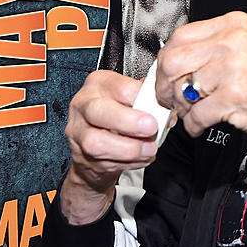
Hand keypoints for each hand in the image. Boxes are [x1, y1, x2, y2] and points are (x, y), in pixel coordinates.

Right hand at [61, 70, 161, 223]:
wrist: (95, 141)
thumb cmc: (116, 112)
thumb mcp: (130, 97)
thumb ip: (148, 97)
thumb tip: (167, 106)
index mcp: (99, 84)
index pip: (120, 87)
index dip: (141, 98)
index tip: (158, 106)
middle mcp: (84, 105)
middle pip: (99, 111)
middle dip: (129, 122)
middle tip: (151, 128)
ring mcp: (78, 132)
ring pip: (96, 142)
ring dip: (128, 148)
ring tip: (149, 149)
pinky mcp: (81, 156)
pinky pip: (104, 162)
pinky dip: (129, 163)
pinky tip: (141, 158)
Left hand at [154, 11, 246, 146]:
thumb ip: (212, 48)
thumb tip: (172, 62)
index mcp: (233, 25)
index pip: (180, 36)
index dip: (166, 60)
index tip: (166, 74)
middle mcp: (232, 43)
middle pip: (173, 61)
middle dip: (164, 85)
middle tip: (169, 97)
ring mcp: (233, 70)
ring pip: (182, 90)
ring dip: (182, 109)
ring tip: (192, 112)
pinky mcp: (234, 98)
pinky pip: (196, 115)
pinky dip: (193, 125)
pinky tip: (201, 124)